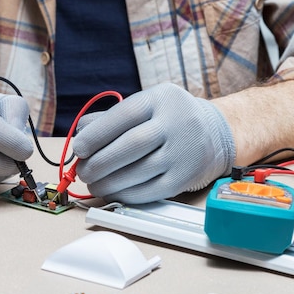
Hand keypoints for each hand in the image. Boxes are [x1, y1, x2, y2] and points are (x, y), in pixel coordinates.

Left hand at [72, 83, 235, 203]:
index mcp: (159, 100)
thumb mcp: (144, 105)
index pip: (123, 115)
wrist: (214, 132)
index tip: (79, 149)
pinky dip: (126, 194)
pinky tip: (113, 192)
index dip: (96, 134)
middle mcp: (174, 123)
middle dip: (100, 162)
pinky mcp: (184, 177)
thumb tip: (79, 133)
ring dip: (109, 182)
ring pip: (139, 171)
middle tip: (83, 171)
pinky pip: (150, 190)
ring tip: (94, 184)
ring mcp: (182, 152)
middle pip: (131, 146)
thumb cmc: (167, 118)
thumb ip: (111, 117)